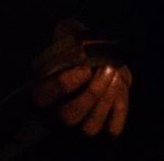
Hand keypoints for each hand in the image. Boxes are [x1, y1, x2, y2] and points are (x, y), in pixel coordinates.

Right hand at [30, 18, 131, 136]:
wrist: (96, 55)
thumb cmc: (78, 45)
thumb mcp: (68, 34)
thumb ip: (66, 33)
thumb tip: (72, 34)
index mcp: (42, 90)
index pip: (45, 96)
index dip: (65, 84)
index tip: (85, 68)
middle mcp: (57, 113)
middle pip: (69, 117)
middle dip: (91, 93)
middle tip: (106, 68)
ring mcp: (80, 123)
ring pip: (90, 128)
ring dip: (106, 100)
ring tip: (115, 73)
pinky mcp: (103, 124)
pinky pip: (112, 128)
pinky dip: (121, 108)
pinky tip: (121, 84)